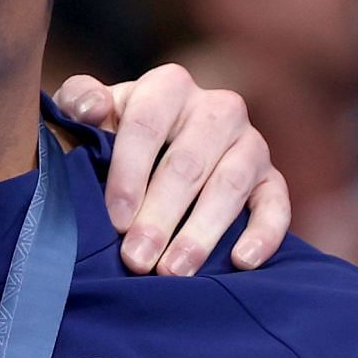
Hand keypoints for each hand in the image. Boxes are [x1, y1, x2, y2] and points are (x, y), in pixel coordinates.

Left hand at [55, 64, 289, 274]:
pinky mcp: (271, 176)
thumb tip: (92, 109)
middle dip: (160, 216)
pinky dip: (264, 233)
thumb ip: (80, 99)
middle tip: (137, 259)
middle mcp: (217, 108)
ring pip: (230, 186)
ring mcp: (250, 142)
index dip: (129, 175)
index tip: (115, 219)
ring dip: (202, 233)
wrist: (157, 140)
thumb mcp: (88, 108)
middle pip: (187, 164)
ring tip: (174, 271)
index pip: (146, 127)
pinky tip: (241, 261)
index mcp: (168, 86)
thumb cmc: (111, 128)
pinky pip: (277, 204)